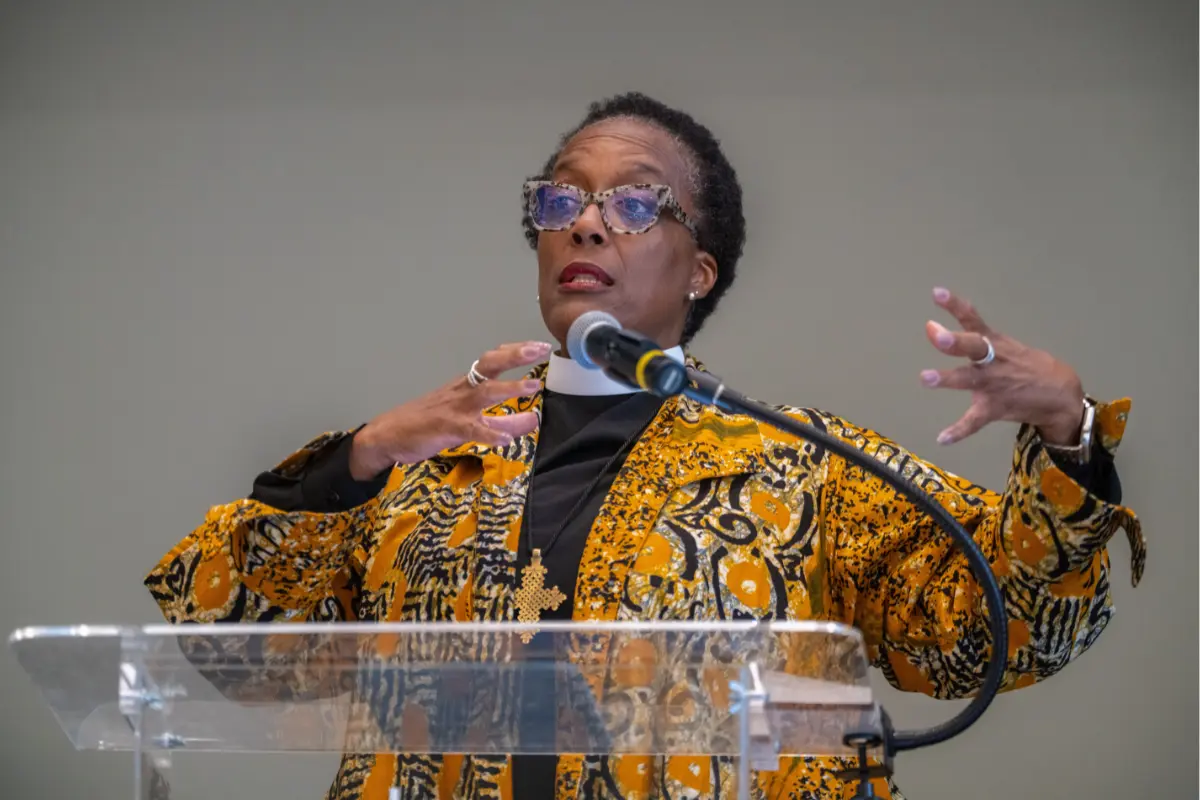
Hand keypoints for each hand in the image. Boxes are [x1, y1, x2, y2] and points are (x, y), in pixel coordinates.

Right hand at [348, 341, 551, 478]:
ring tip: (533, 387)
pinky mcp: (446, 428)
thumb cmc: (429, 424)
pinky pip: (470, 429)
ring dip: (510, 388)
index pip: (492, 361)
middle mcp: (463, 390)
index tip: (539, 345)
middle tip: (540, 348)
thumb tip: (535, 419)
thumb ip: (504, 422)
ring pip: (484, 392)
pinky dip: (489, 434)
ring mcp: (454, 407)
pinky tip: (505, 440)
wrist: (388, 435)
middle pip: (489, 365)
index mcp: (466, 385)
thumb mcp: (471, 422)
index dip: (515, 351)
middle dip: (515, 355)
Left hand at [919, 287, 1084, 445]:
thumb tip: (932, 329)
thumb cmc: (1025, 365)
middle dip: (955, 341)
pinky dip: (959, 430)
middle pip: (973, 346)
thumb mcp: (1003, 346)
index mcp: (995, 343)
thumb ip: (968, 338)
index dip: (955, 305)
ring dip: (947, 378)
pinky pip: (974, 421)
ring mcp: (993, 384)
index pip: (973, 318)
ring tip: (925, 377)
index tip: (936, 292)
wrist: (1061, 394)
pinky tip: (943, 438)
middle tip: (936, 334)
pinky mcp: (995, 408)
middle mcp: (992, 361)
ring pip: (968, 379)